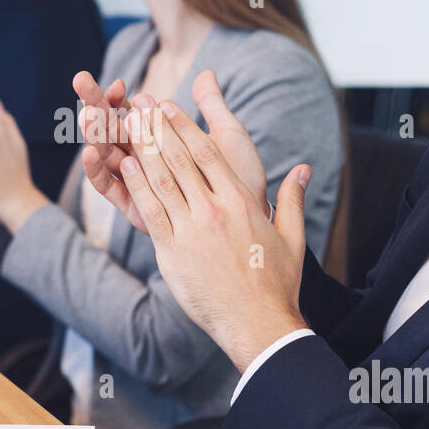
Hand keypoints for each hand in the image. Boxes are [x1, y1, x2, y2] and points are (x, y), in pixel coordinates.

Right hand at [78, 69, 267, 235]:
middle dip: (95, 104)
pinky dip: (97, 171)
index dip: (120, 96)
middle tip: (81, 81)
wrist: (251, 215)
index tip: (119, 83)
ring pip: (107, 153)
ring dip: (94, 133)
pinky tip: (92, 152)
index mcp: (161, 138)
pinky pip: (110, 188)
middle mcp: (145, 158)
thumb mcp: (227, 136)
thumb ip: (212, 107)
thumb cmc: (241, 176)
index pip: (131, 111)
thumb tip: (206, 73)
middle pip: (112, 127)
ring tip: (86, 115)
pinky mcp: (136, 207)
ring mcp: (138, 181)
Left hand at [118, 101, 310, 371]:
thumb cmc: (276, 283)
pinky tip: (125, 166)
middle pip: (180, 159)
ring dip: (142, 149)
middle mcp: (215, 210)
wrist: (258, 323)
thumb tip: (303, 169)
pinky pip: (151, 211)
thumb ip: (291, 198)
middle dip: (157, 128)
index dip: (185, 126)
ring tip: (126, 125)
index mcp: (241, 202)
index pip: (208, 154)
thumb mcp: (292, 236)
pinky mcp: (173, 252)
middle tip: (139, 104)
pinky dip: (137, 186)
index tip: (168, 107)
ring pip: (162, 180)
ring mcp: (192, 230)